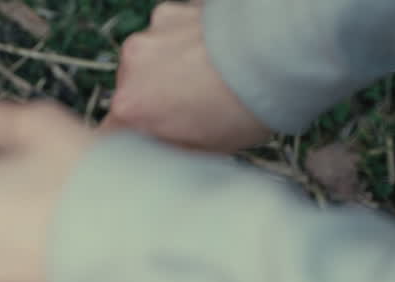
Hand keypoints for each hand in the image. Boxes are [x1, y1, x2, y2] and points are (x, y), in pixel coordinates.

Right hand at [102, 1, 271, 151]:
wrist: (281, 52)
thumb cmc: (246, 105)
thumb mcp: (204, 152)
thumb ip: (169, 150)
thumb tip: (161, 153)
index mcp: (131, 107)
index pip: (113, 134)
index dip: (134, 141)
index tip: (154, 145)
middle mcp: (132, 65)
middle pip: (133, 92)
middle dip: (156, 101)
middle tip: (194, 111)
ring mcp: (153, 32)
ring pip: (152, 60)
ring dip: (171, 69)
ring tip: (211, 78)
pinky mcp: (174, 10)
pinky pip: (172, 33)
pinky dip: (186, 43)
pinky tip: (215, 55)